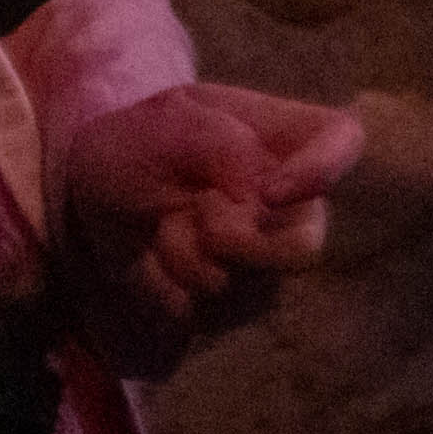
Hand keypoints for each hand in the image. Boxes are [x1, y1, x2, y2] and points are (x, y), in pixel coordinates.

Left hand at [61, 83, 367, 373]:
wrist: (91, 198)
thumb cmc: (136, 146)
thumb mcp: (163, 123)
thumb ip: (217, 142)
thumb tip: (260, 194)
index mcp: (281, 137)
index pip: (342, 140)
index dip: (325, 169)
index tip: (273, 193)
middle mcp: (289, 199)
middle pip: (304, 243)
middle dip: (237, 239)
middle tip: (194, 211)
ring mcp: (267, 254)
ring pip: (252, 284)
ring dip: (186, 255)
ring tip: (160, 224)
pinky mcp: (236, 298)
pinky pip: (214, 311)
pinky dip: (168, 284)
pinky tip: (153, 256)